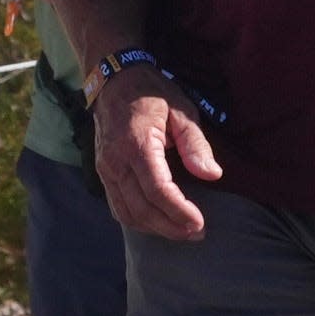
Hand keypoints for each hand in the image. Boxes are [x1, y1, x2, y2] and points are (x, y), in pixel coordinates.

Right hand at [97, 81, 221, 242]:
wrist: (115, 82)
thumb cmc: (154, 93)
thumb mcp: (182, 110)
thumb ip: (196, 144)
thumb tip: (212, 175)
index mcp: (137, 145)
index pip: (157, 190)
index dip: (178, 211)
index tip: (200, 223)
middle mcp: (115, 162)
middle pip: (140, 208)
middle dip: (169, 226)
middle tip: (197, 233)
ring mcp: (105, 169)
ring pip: (125, 212)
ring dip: (154, 228)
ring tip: (182, 232)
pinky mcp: (102, 173)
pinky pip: (117, 205)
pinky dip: (136, 220)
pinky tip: (158, 223)